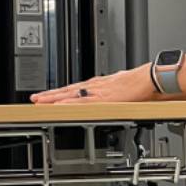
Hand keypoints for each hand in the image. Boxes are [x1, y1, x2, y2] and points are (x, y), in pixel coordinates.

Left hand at [31, 64, 157, 104]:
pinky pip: (82, 102)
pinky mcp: (103, 99)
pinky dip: (68, 104)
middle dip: (51, 95)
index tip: (49, 95)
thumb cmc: (143, 83)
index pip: (76, 88)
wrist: (150, 78)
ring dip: (54, 98)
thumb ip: (117, 91)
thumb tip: (116, 93)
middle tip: (35, 98)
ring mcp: (98, 92)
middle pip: (69, 90)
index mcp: (101, 84)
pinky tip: (58, 106)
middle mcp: (96, 86)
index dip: (61, 92)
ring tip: (40, 102)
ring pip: (71, 95)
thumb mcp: (125, 86)